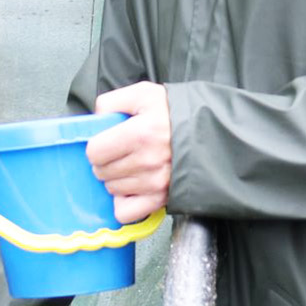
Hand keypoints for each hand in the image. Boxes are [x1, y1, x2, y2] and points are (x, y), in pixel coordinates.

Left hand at [88, 81, 172, 225]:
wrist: (211, 131)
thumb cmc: (176, 112)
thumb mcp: (144, 93)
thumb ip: (112, 101)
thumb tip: (94, 118)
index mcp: (141, 134)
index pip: (94, 152)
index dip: (98, 145)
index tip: (108, 141)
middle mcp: (147, 162)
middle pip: (101, 172)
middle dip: (106, 162)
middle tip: (122, 152)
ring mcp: (155, 183)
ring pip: (112, 189)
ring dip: (117, 179)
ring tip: (134, 165)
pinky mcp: (162, 199)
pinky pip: (125, 212)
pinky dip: (125, 201)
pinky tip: (134, 186)